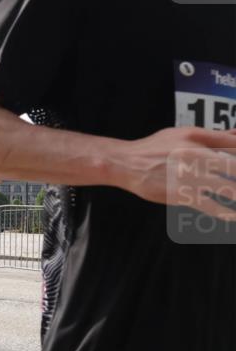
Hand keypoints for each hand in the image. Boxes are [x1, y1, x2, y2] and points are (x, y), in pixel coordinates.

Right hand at [120, 127, 235, 220]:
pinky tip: (232, 217)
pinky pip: (209, 206)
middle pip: (234, 167)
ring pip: (227, 188)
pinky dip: (225, 213)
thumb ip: (211, 136)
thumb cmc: (154, 148)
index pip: (234, 143)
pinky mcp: (180, 194)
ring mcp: (188, 175)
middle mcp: (195, 154)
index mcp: (197, 137)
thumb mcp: (182, 134)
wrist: (125, 163)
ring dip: (235, 193)